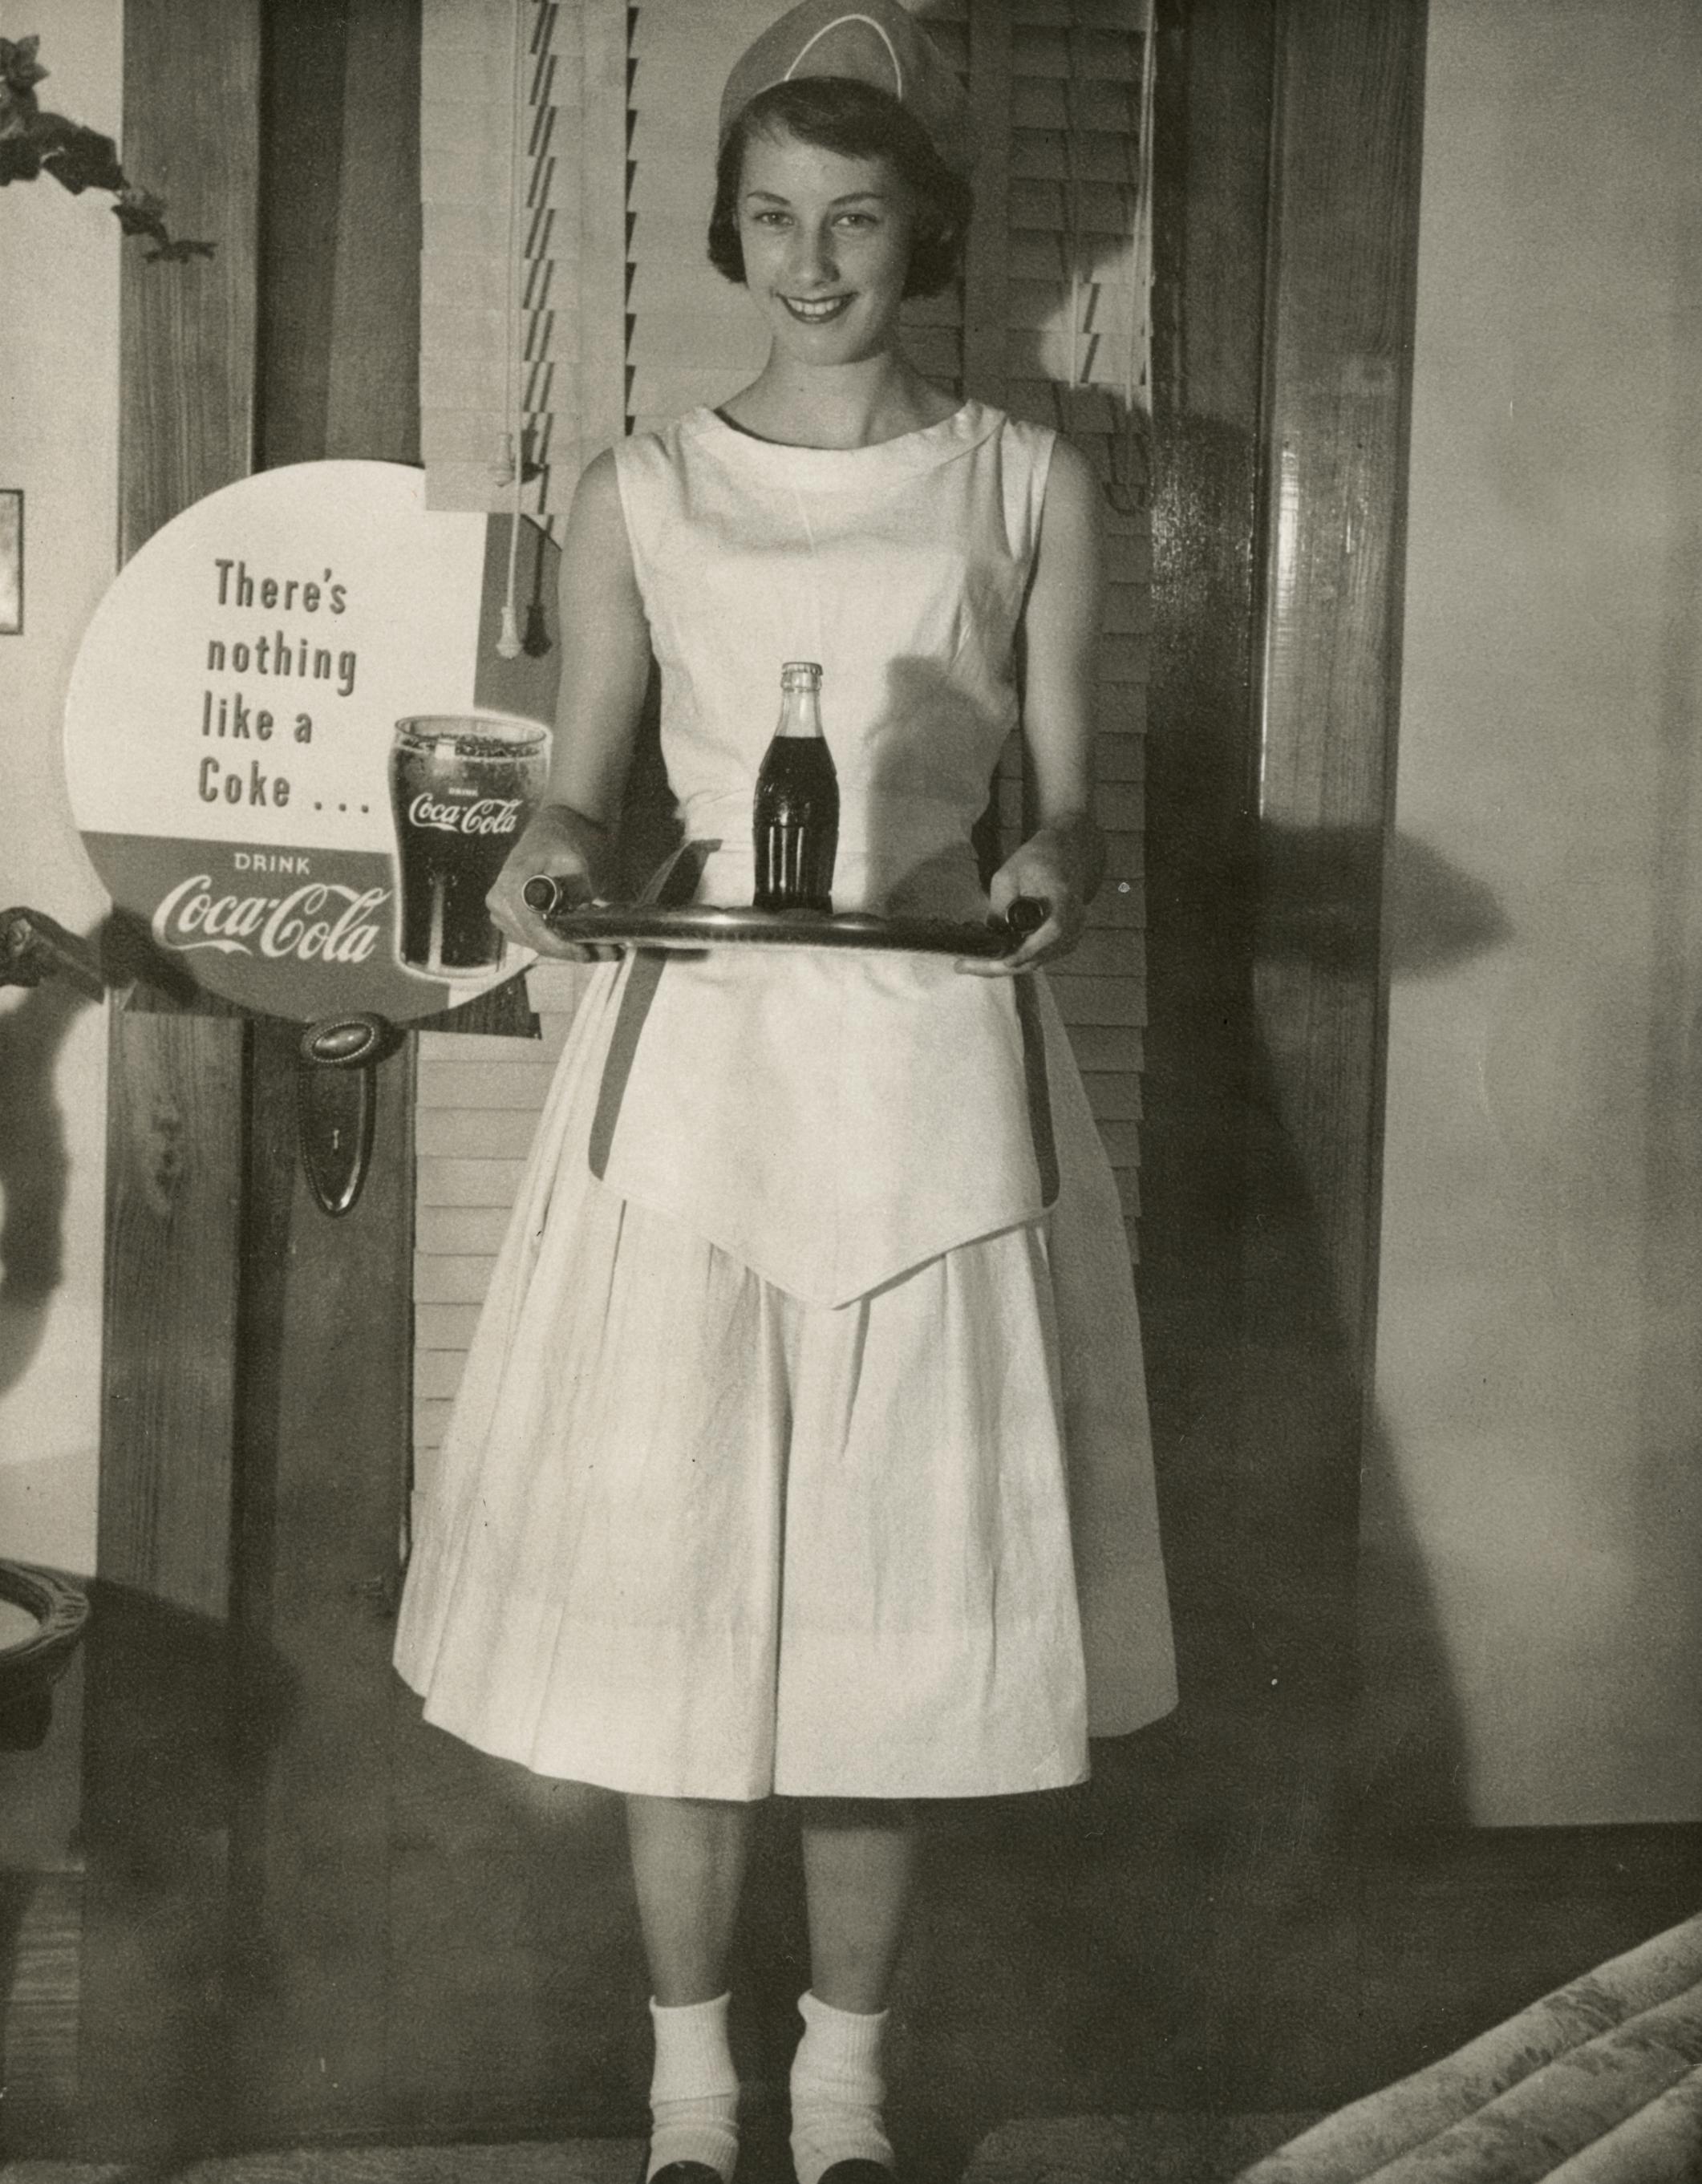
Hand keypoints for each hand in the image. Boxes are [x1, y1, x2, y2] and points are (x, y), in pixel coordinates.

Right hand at [487, 802, 617, 961]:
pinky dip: (563, 941)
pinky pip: (537, 939)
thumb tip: (581, 927)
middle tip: (613, 952)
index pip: (533, 928)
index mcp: (512, 884)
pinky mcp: (510, 919)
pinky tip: (591, 938)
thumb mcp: (576, 861)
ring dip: (572, 948)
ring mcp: (500, 912)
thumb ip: (575, 892)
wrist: (554, 826)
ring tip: (609, 946)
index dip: (561, 946)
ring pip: (539, 945)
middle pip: (537, 942)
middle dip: (574, 950)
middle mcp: (499, 901)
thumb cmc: (565, 838)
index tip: (588, 952)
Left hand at [956, 820, 1096, 977]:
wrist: (1063, 855)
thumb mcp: (1007, 876)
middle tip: (965, 966)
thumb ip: (999, 905)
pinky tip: (993, 957)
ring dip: (1007, 964)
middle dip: (1002, 965)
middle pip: (1040, 955)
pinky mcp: (1066, 940)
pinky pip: (1040, 956)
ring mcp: (1073, 933)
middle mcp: (1074, 921)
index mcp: (1063, 899)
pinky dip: (1017, 959)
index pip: (1052, 931)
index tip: (1005, 961)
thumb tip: (989, 936)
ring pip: (1038, 960)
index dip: (1029, 950)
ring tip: (972, 964)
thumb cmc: (1034, 860)